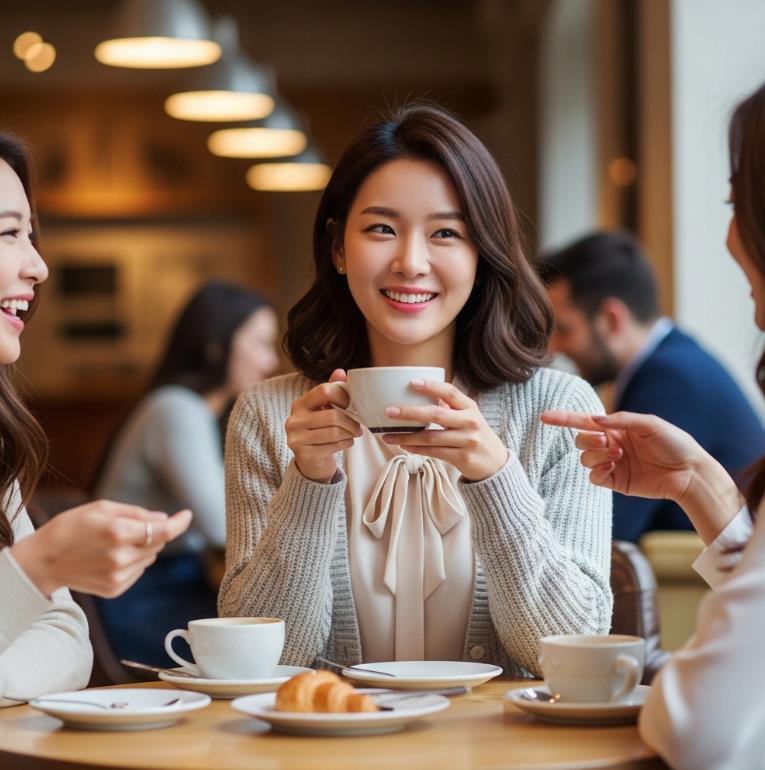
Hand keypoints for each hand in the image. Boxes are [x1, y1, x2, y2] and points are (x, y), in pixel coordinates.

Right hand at [10, 502, 191, 597]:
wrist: (42, 561)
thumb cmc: (70, 527)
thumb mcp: (101, 508)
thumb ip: (136, 513)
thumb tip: (164, 519)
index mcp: (118, 532)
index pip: (163, 531)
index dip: (179, 523)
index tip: (187, 515)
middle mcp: (121, 557)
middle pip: (158, 543)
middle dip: (152, 533)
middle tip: (127, 527)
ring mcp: (118, 576)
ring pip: (150, 558)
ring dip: (142, 548)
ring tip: (112, 544)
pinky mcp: (115, 589)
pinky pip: (138, 571)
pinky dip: (133, 562)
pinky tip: (109, 558)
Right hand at [286, 369, 361, 481]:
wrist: (311, 461)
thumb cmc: (320, 431)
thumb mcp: (324, 409)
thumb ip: (332, 390)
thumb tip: (340, 372)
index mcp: (300, 404)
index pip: (324, 391)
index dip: (342, 396)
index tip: (350, 404)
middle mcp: (294, 420)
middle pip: (332, 415)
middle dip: (351, 422)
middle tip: (359, 427)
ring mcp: (296, 438)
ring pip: (334, 432)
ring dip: (350, 434)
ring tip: (354, 435)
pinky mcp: (304, 454)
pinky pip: (332, 446)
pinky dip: (345, 444)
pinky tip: (346, 443)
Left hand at [382, 379, 507, 480]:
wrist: (495, 463)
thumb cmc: (475, 435)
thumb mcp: (468, 416)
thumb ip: (449, 406)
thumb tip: (417, 395)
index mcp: (470, 407)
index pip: (450, 392)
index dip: (431, 386)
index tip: (411, 383)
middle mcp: (470, 422)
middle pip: (436, 414)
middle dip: (410, 412)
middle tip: (389, 411)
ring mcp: (467, 441)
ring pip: (430, 437)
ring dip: (406, 437)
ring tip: (388, 436)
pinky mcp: (462, 458)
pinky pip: (434, 452)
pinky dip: (416, 449)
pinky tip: (404, 446)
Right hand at [540, 410, 742, 542]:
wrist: (690, 474)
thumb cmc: (675, 444)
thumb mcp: (650, 423)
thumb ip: (621, 420)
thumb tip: (594, 421)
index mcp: (617, 427)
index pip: (584, 422)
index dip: (563, 418)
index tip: (544, 416)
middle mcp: (611, 444)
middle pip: (580, 440)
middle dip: (587, 439)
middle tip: (606, 442)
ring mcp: (612, 464)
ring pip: (584, 459)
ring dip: (596, 455)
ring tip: (618, 456)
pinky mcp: (616, 482)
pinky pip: (594, 477)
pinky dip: (598, 471)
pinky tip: (613, 467)